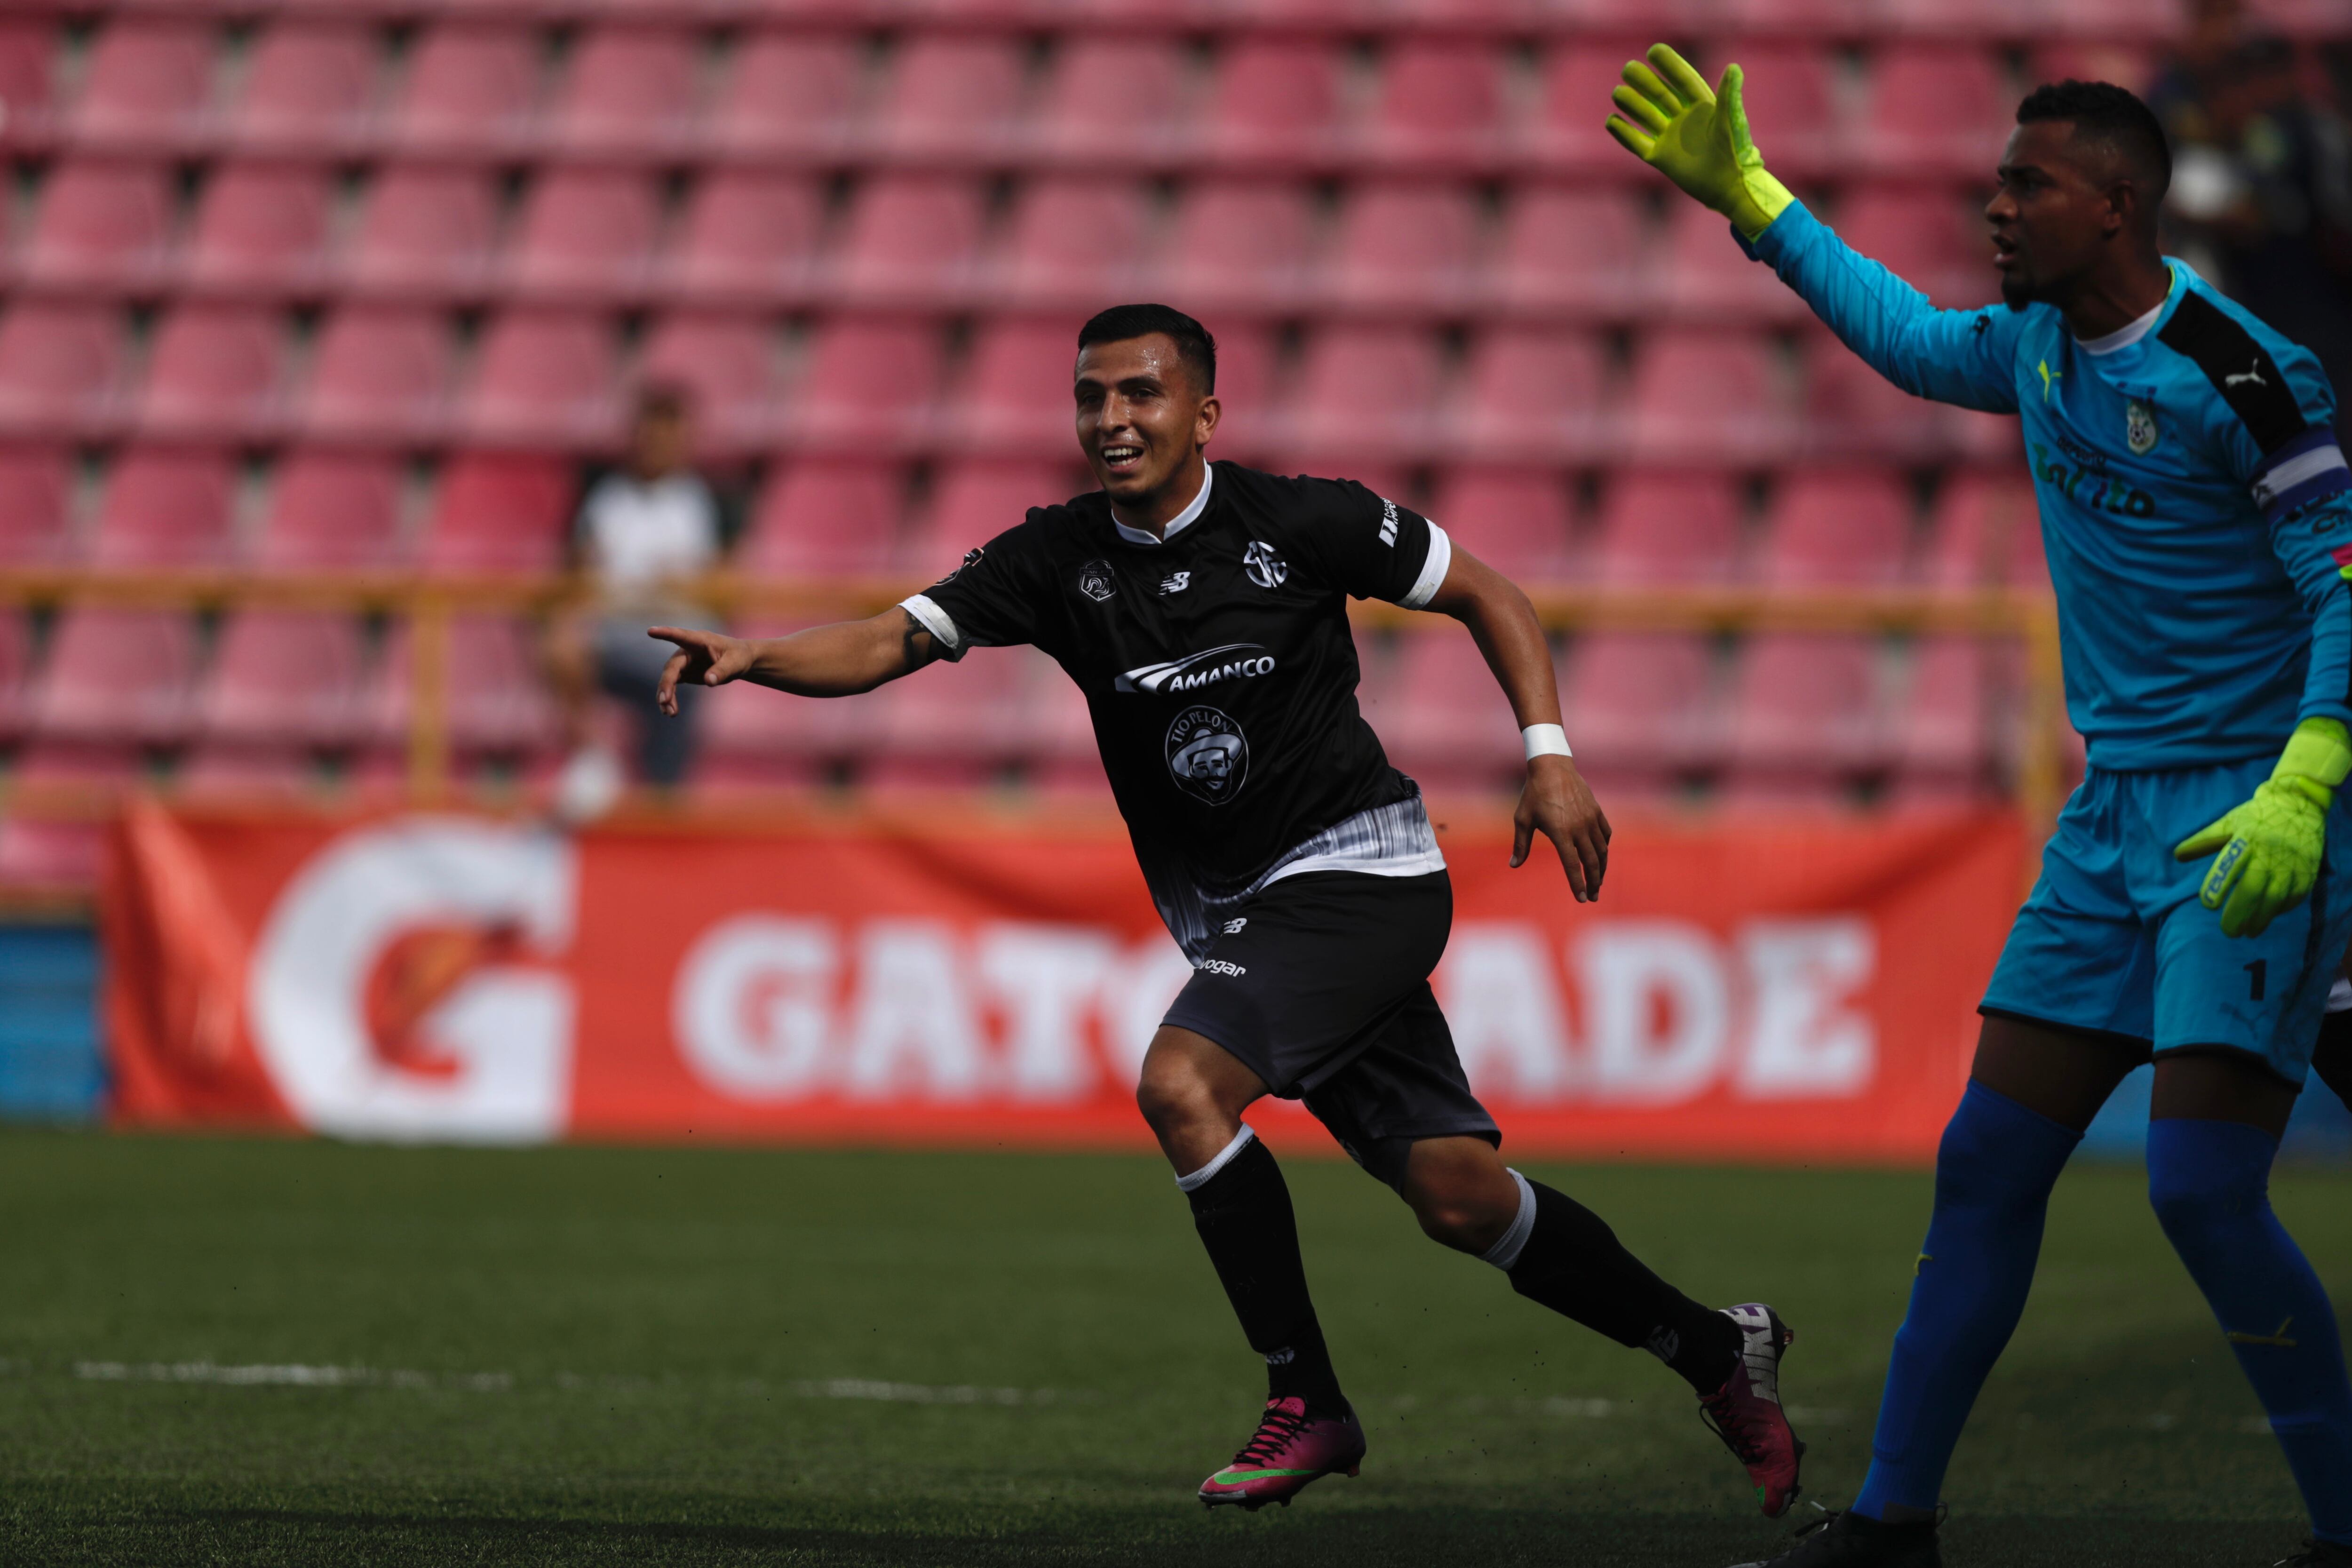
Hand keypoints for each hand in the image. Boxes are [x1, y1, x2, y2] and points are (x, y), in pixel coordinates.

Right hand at [650, 626, 753, 715]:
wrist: (739, 662)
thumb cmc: (739, 656)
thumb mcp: (735, 662)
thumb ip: (722, 670)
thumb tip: (709, 681)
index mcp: (699, 641)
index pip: (680, 636)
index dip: (665, 633)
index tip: (651, 631)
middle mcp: (687, 651)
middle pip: (672, 667)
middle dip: (666, 684)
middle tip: (664, 701)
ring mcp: (684, 663)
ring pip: (669, 679)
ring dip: (667, 695)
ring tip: (670, 713)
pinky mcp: (684, 674)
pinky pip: (672, 686)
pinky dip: (670, 698)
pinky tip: (670, 712)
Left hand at [1513, 754, 1610, 902]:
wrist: (1552, 766)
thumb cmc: (1534, 793)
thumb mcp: (1523, 819)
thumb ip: (1520, 844)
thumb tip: (1514, 865)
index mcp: (1560, 832)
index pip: (1572, 865)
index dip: (1577, 884)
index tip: (1581, 899)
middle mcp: (1579, 827)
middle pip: (1591, 862)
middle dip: (1593, 883)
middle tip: (1592, 897)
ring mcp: (1591, 819)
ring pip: (1602, 851)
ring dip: (1601, 869)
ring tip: (1598, 883)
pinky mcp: (1597, 811)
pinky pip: (1605, 835)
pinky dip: (1604, 849)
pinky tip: (1601, 857)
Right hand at [1606, 44, 1792, 239]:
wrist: (1728, 187)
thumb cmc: (1735, 153)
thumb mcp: (1730, 121)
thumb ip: (1729, 95)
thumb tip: (1734, 67)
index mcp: (1702, 106)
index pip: (1682, 79)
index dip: (1669, 64)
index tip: (1653, 51)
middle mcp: (1684, 119)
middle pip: (1659, 94)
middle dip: (1644, 81)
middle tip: (1628, 68)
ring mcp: (1670, 138)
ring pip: (1645, 116)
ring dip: (1631, 103)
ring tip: (1617, 92)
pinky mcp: (1660, 158)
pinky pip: (1637, 143)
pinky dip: (1624, 133)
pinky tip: (1611, 121)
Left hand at [2173, 717, 2348, 937]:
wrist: (2298, 803)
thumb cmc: (2256, 816)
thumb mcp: (2228, 822)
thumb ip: (2204, 840)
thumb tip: (2177, 855)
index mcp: (2246, 838)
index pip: (2229, 865)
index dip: (2218, 886)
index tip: (2208, 904)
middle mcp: (2270, 852)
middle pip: (2253, 888)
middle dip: (2239, 913)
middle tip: (2227, 931)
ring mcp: (2292, 863)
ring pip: (2276, 898)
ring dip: (2261, 919)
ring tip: (2247, 932)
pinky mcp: (2308, 870)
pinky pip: (2295, 896)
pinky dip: (2281, 910)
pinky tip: (2268, 917)